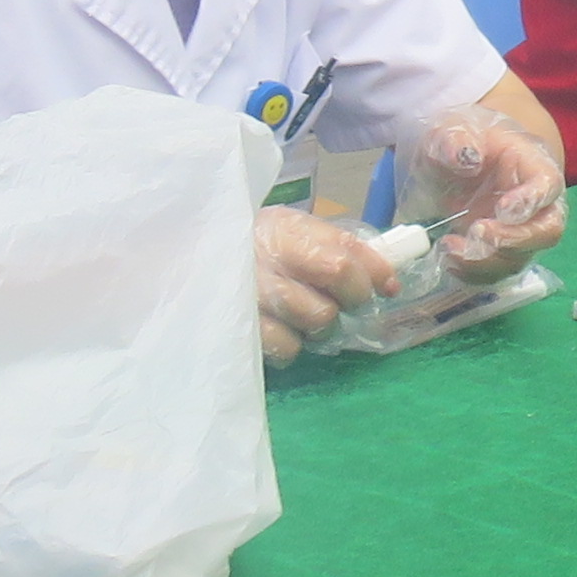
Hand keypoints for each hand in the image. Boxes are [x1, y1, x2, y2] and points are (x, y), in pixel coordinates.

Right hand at [255, 205, 395, 364]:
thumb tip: (389, 280)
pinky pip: (289, 348)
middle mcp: (267, 259)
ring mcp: (250, 297)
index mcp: (286, 229)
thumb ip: (336, 248)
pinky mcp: (239, 330)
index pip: (344, 252)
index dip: (374, 272)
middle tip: (342, 301)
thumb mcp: (291, 233)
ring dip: (321, 323)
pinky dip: (292, 343)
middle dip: (351, 299)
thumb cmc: (254, 249)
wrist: (187, 263)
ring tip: (305, 314)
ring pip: (319, 320)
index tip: (387, 286)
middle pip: (336, 285)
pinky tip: (279, 329)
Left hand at [401, 106, 569, 282]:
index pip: (548, 186)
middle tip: (477, 233)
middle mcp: (538, 206)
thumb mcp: (453, 129)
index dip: (531, 201)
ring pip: (520, 259)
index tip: (502, 209)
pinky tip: (448, 260)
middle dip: (513, 241)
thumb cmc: (463, 141)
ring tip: (448, 246)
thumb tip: (467, 158)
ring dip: (486, 262)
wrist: (458, 159)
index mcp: (535, 167)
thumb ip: (457, 139)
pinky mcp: (500, 253)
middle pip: (547, 232)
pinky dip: (472, 274)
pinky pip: (496, 273)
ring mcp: (520, 233)